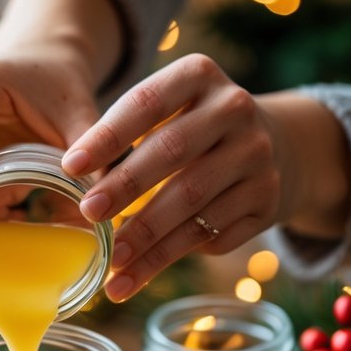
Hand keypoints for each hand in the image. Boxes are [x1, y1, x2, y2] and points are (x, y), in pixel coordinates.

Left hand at [61, 53, 347, 301]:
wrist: (279, 145)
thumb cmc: (197, 129)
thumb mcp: (171, 110)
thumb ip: (128, 134)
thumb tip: (73, 180)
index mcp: (200, 75)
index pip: (146, 102)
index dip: (107, 136)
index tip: (71, 166)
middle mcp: (235, 110)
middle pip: (172, 152)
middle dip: (125, 187)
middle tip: (88, 214)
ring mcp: (257, 157)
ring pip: (193, 204)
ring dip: (146, 238)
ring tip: (111, 262)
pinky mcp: (267, 201)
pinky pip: (212, 235)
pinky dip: (169, 257)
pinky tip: (138, 274)